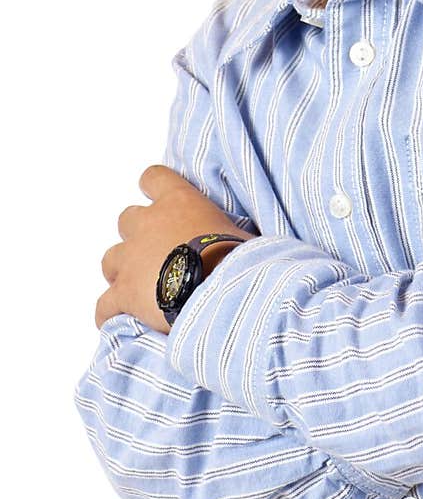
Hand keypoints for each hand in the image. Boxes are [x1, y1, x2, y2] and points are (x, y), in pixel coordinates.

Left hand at [95, 164, 252, 333]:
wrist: (219, 294)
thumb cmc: (238, 260)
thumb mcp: (242, 236)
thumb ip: (230, 233)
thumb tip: (242, 244)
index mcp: (179, 202)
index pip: (154, 178)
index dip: (154, 188)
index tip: (160, 201)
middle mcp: (148, 224)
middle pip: (127, 219)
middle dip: (139, 236)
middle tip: (159, 254)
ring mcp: (131, 258)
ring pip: (110, 259)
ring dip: (123, 271)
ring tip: (142, 288)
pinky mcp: (122, 293)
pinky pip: (104, 304)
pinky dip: (110, 312)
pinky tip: (121, 321)